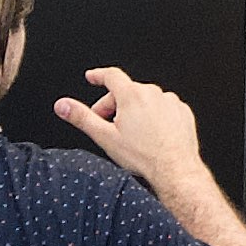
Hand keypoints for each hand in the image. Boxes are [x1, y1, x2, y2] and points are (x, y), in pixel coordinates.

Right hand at [53, 65, 206, 195]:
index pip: (111, 75)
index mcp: (132, 95)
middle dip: (114, 104)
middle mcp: (153, 93)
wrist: (175, 170)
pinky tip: (152, 135)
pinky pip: (164, 108)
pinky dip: (156, 117)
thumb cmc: (143, 156)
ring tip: (134, 135)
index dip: (98, 76)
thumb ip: (81, 117)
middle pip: (127, 91)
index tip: (92, 77)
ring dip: (137, 111)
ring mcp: (170, 102)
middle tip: (108, 124)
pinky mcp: (183, 112)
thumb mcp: (104, 137)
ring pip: (146, 100)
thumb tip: (62, 105)